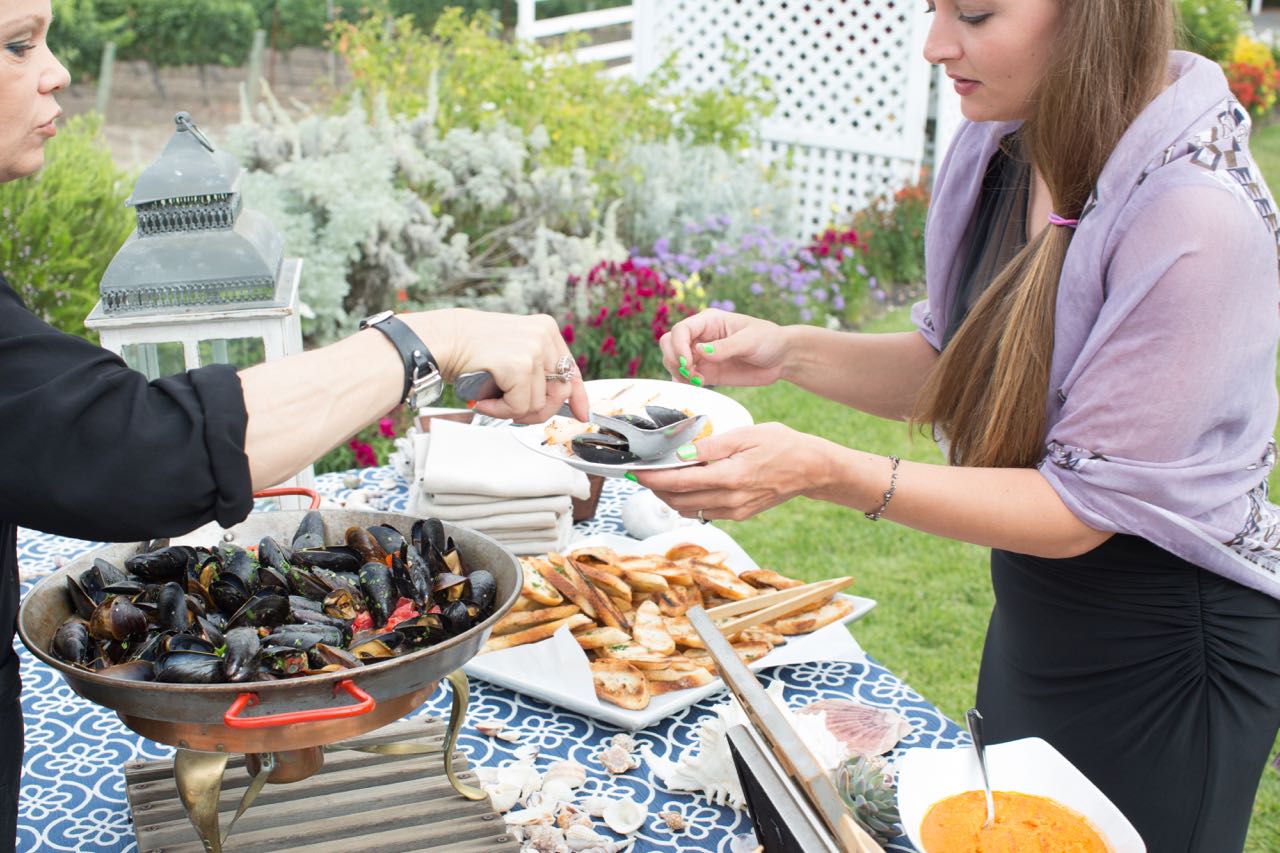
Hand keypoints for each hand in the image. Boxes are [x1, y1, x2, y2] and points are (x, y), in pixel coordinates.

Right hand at [403, 309, 587, 422]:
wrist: (440, 340)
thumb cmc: (470, 349)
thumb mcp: (512, 351)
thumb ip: (536, 369)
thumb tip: (564, 401)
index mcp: (545, 329)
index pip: (569, 369)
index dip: (577, 396)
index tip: (582, 413)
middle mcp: (544, 335)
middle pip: (558, 393)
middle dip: (537, 410)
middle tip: (510, 409)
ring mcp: (533, 349)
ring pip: (538, 404)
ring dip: (511, 410)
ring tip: (490, 396)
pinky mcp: (519, 365)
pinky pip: (520, 407)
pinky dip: (500, 410)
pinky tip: (484, 399)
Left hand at [634, 422, 823, 520]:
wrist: (811, 469)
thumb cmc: (782, 445)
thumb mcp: (746, 435)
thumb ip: (711, 447)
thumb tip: (681, 455)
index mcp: (731, 477)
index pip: (680, 483)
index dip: (653, 479)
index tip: (635, 473)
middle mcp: (731, 500)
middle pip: (679, 501)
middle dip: (656, 489)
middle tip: (644, 474)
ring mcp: (735, 511)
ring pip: (689, 510)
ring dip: (670, 497)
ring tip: (661, 478)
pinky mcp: (739, 515)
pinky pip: (705, 512)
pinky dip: (689, 501)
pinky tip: (687, 485)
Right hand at [659, 309, 789, 387]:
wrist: (782, 358)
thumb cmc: (768, 340)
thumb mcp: (750, 341)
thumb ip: (725, 347)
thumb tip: (700, 352)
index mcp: (709, 321)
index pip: (680, 330)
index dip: (678, 346)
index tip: (688, 363)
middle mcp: (701, 336)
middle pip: (669, 343)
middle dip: (673, 359)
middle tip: (691, 373)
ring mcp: (702, 355)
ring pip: (673, 361)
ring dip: (679, 373)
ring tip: (700, 380)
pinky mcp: (707, 372)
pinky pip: (684, 376)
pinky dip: (684, 382)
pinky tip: (698, 384)